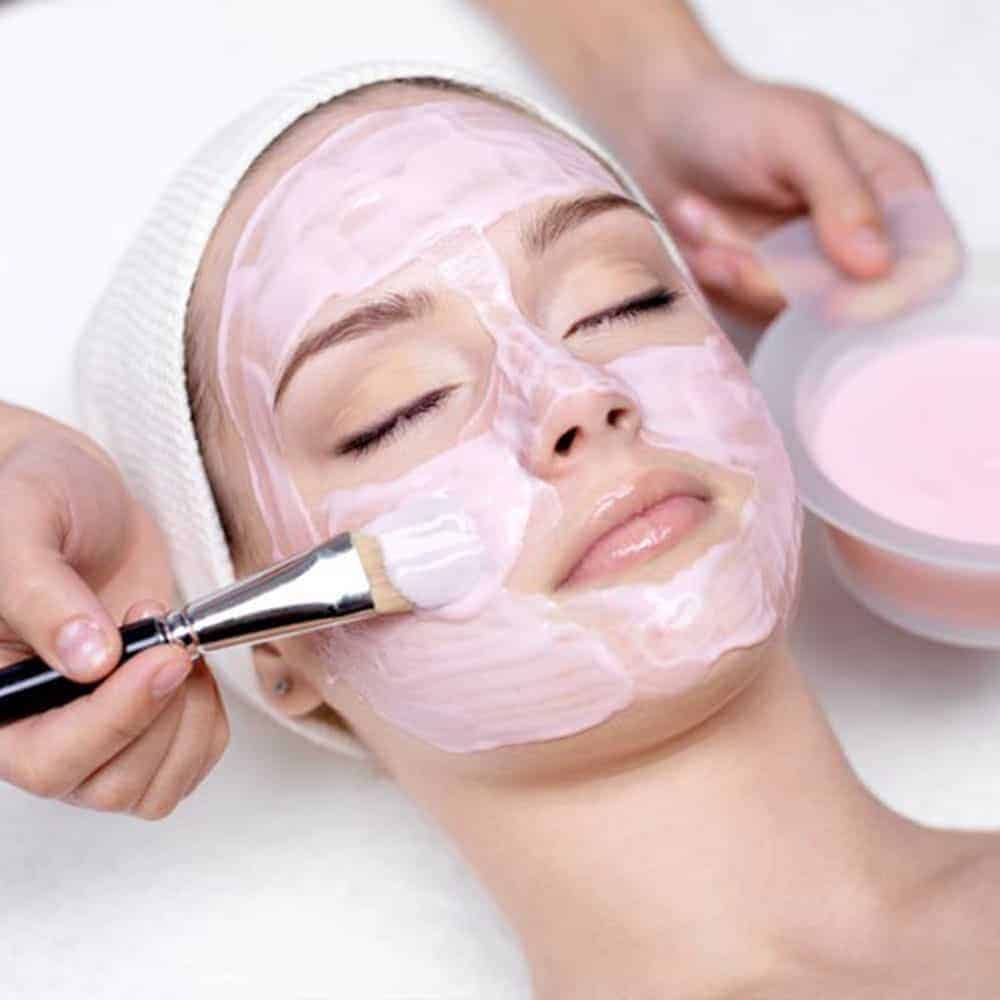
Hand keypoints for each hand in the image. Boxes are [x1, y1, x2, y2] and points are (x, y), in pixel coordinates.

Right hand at [0, 407, 228, 818]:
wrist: (79, 495)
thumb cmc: (33, 501)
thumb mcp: (21, 527)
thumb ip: (42, 593)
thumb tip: (87, 660)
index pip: (48, 759)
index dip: (115, 719)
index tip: (163, 657)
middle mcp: (33, 731)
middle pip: (107, 784)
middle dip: (160, 712)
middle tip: (168, 637)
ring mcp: (88, 734)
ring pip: (152, 786)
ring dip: (186, 717)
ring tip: (172, 643)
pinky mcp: (137, 723)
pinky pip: (186, 763)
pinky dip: (206, 722)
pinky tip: (189, 668)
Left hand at [611, 68, 933, 318]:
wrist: (663, 130)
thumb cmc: (735, 116)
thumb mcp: (796, 137)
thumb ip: (840, 194)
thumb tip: (875, 265)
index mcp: (895, 192)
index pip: (925, 266)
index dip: (887, 297)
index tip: (831, 306)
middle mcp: (861, 241)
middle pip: (846, 302)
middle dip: (774, 279)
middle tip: (718, 247)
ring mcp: (810, 273)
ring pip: (789, 314)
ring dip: (733, 271)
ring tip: (694, 214)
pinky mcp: (762, 294)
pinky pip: (747, 311)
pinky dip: (713, 277)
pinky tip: (691, 229)